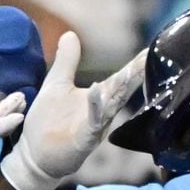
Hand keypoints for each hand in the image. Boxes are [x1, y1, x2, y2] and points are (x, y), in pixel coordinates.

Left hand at [0, 32, 146, 189]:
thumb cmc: (47, 122)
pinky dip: (96, 108)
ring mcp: (94, 127)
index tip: (154, 48)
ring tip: (130, 72)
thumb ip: (67, 61)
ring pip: (112, 106)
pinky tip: (97, 91)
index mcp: (99, 98)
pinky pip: (93, 123)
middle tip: (151, 57)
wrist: (35, 156)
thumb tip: (71, 34)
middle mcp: (103, 112)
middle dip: (136, 74)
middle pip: (123, 90)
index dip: (136, 64)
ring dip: (120, 89)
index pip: (121, 78)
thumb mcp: (57, 84)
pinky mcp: (83, 141)